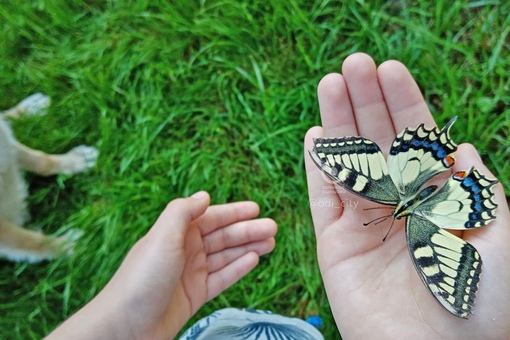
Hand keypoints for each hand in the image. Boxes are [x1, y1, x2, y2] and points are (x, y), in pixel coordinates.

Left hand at [46, 192, 276, 338]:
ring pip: (225, 256)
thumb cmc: (142, 279)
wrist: (126, 326)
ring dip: (248, 248)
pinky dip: (238, 268)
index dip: (234, 212)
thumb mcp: (162, 237)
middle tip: (273, 228)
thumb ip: (183, 212)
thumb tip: (204, 195)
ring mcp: (191, 273)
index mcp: (176, 233)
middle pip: (222, 236)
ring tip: (271, 242)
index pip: (210, 217)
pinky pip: (221, 278)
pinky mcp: (195, 295)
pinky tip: (253, 260)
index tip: (256, 208)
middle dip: (247, 230)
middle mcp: (185, 250)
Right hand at [304, 53, 509, 338]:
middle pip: (378, 142)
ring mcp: (364, 220)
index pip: (417, 139)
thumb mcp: (499, 236)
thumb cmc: (483, 303)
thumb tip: (462, 145)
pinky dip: (318, 166)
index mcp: (436, 196)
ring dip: (338, 123)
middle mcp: (398, 202)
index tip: (391, 69)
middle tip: (353, 63)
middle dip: (366, 101)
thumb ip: (480, 188)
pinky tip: (315, 136)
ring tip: (329, 83)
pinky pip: (323, 197)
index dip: (404, 103)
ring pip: (347, 161)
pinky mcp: (335, 242)